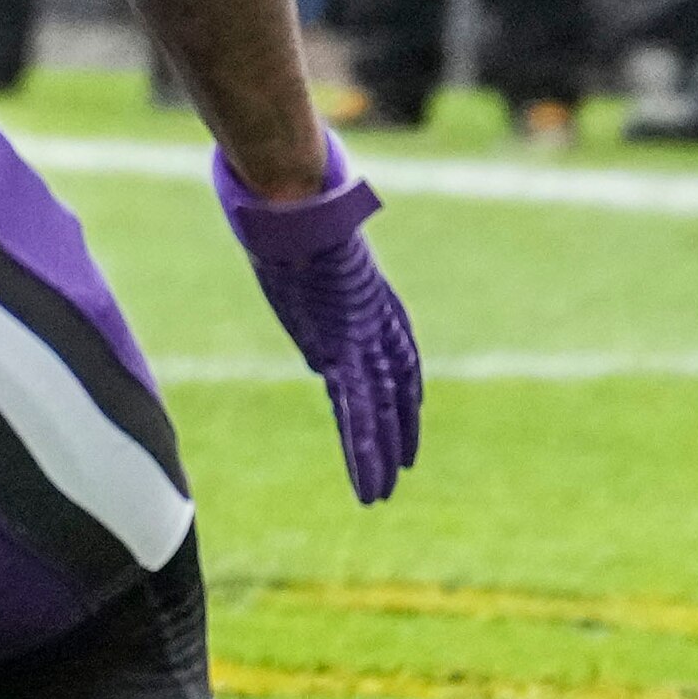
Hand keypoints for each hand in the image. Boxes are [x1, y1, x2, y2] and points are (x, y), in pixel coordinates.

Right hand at [217, 143, 420, 503]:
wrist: (297, 204)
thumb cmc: (293, 209)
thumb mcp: (307, 241)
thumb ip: (312, 268)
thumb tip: (299, 294)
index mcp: (373, 300)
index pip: (400, 355)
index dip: (403, 389)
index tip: (404, 411)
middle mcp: (376, 325)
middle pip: (396, 389)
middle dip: (398, 430)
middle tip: (401, 469)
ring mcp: (361, 341)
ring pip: (378, 411)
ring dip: (380, 457)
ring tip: (380, 494)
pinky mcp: (342, 352)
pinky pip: (356, 413)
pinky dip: (363, 450)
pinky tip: (370, 479)